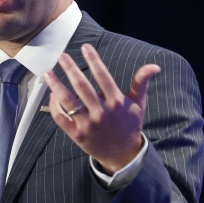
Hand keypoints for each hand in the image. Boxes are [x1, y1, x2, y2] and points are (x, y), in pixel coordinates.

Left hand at [43, 43, 160, 173]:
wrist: (122, 155)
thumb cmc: (129, 125)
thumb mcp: (138, 104)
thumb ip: (142, 83)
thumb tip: (154, 66)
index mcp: (116, 103)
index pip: (103, 77)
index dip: (94, 61)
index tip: (85, 47)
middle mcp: (101, 113)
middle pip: (82, 87)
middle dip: (71, 69)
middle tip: (62, 56)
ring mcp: (88, 124)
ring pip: (68, 102)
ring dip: (56, 86)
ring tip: (48, 73)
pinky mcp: (77, 134)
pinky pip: (62, 118)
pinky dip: (55, 106)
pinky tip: (52, 94)